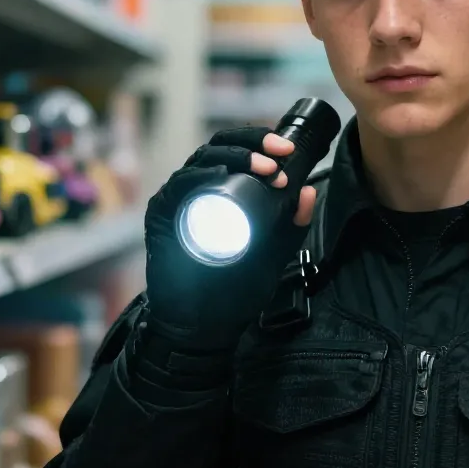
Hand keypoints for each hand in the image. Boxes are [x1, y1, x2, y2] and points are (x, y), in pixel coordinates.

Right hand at [142, 126, 316, 350]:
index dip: (261, 143)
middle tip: (280, 152)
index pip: (238, 152)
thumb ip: (291, 225)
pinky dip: (200, 177)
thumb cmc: (234, 289)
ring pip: (202, 159)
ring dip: (236, 157)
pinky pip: (178, 187)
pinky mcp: (161, 214)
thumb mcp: (274, 253)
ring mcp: (178, 199)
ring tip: (264, 167)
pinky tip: (220, 176)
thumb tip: (307, 190)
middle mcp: (198, 188)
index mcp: (222, 191)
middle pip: (220, 146)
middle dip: (252, 142)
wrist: (205, 325)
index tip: (289, 150)